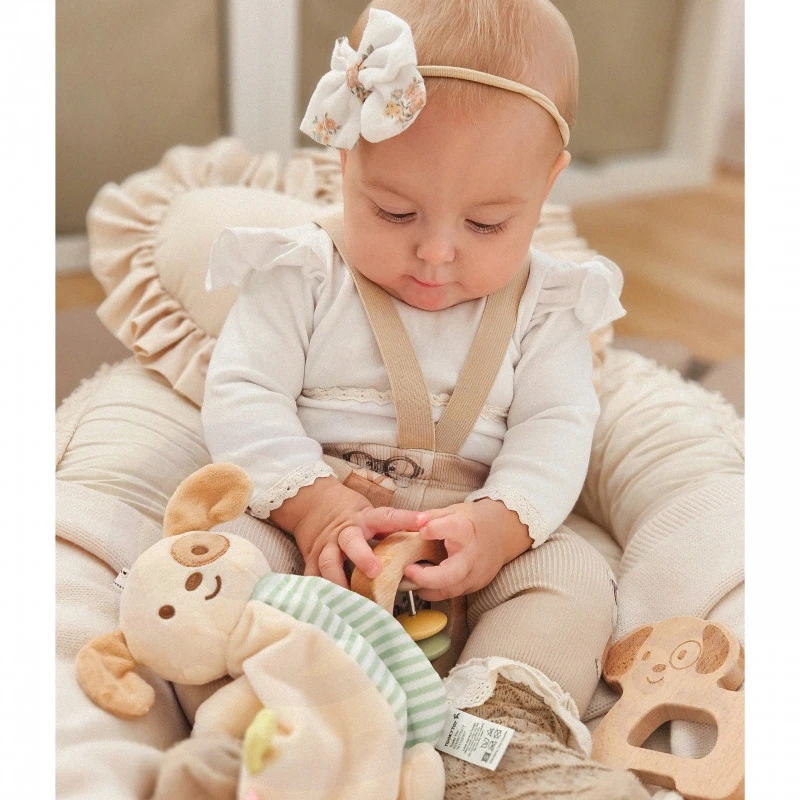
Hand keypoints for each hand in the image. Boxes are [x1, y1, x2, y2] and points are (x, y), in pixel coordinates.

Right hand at [271, 477, 427, 587]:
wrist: (313, 502)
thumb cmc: (350, 512)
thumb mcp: (370, 514)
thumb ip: (389, 529)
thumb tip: (421, 540)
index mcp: (365, 519)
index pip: (387, 517)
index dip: (406, 519)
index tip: (424, 522)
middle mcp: (344, 532)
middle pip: (351, 542)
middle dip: (362, 557)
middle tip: (375, 572)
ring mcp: (326, 545)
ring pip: (328, 562)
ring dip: (339, 581)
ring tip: (352, 601)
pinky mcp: (312, 558)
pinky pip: (313, 576)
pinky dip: (319, 591)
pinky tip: (328, 606)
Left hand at [403, 499, 531, 600]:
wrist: (503, 532)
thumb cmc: (473, 521)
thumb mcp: (454, 511)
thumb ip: (433, 516)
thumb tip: (415, 520)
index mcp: (467, 530)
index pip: (453, 529)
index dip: (435, 529)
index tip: (422, 530)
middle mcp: (472, 555)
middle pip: (451, 574)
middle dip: (426, 577)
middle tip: (408, 570)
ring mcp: (475, 573)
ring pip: (450, 590)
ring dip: (426, 587)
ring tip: (410, 579)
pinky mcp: (475, 585)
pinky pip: (453, 593)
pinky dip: (435, 591)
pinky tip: (423, 584)